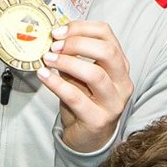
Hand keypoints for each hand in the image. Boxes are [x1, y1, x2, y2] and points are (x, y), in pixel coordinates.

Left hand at [42, 20, 133, 152]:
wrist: (88, 139)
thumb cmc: (85, 102)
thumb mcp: (81, 75)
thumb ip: (73, 57)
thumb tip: (54, 38)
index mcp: (120, 66)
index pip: (107, 35)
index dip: (81, 28)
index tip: (58, 31)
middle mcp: (122, 83)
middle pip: (107, 52)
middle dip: (77, 43)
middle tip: (54, 45)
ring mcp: (113, 103)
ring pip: (95, 74)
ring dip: (67, 63)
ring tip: (47, 59)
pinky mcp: (98, 120)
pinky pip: (76, 97)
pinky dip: (57, 84)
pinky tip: (43, 76)